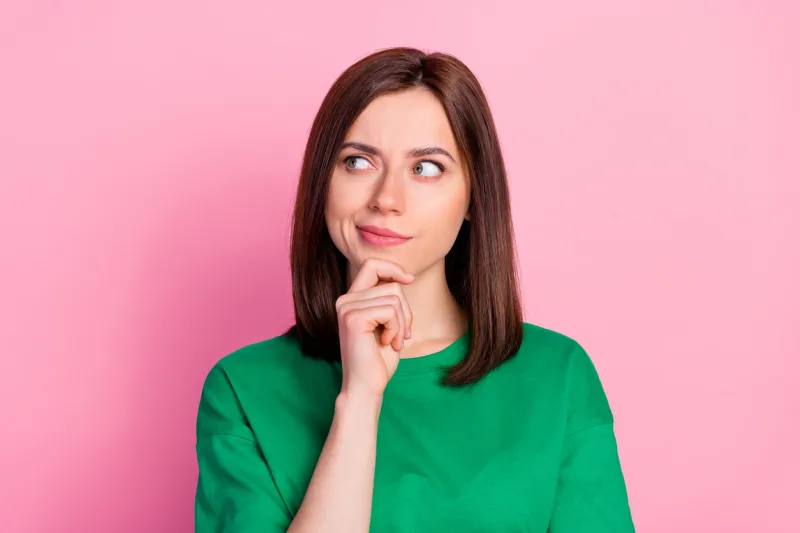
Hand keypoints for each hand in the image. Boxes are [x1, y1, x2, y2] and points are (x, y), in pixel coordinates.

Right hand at [335, 258, 414, 398]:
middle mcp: (345, 300)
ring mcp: (347, 308)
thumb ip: (389, 300)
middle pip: (391, 285)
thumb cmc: (379, 359)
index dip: (393, 267)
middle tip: (402, 334)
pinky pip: (390, 311)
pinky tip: (388, 344)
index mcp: (351, 299)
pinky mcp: (353, 318)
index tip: (409, 280)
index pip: (372, 265)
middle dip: (405, 310)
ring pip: (394, 298)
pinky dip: (397, 328)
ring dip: (402, 323)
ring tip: (393, 341)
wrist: (366, 386)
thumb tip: (405, 277)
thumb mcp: (388, 323)